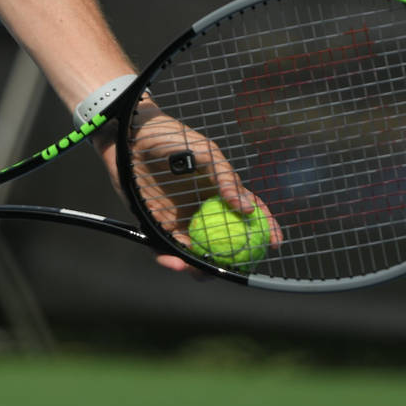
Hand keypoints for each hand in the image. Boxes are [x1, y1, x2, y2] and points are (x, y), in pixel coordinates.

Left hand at [101, 108, 277, 275]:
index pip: (247, 212)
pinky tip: (176, 260)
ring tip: (201, 270)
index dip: (264, 228)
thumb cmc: (172, 137)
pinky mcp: (153, 223)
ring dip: (198, 266)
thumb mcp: (206, 153)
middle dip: (230, 261)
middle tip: (234, 269)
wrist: (130, 135)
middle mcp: (201, 209)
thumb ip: (226, 179)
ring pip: (193, 251)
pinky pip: (163, 247)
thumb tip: (248, 210)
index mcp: (218, 191)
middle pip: (221, 241)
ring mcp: (178, 218)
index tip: (275, 243)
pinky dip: (169, 258)